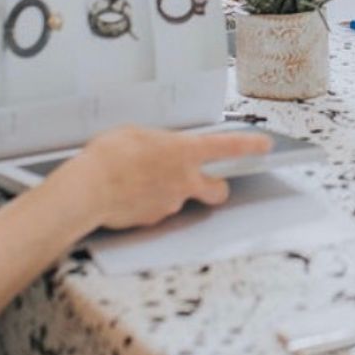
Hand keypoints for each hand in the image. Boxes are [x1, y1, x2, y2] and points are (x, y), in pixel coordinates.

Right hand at [71, 127, 271, 230]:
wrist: (89, 189)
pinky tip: (130, 195)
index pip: (228, 147)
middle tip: (202, 181)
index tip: (265, 146)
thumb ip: (159, 142)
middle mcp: (185, 179)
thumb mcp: (139, 133)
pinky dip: (150, 204)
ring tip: (142, 182)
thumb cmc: (111, 155)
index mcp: (185, 151)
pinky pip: (158, 210)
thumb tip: (160, 149)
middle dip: (216, 186)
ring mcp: (172, 203)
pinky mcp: (154, 220)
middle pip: (218, 189)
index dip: (250, 147)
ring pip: (183, 200)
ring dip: (172, 192)